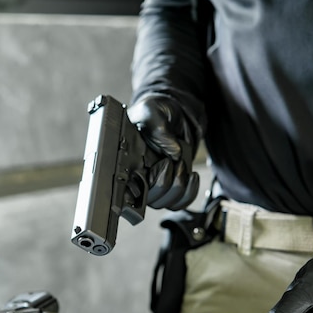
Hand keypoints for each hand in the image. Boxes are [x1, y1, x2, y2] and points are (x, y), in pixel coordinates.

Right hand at [127, 95, 199, 210]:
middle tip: (169, 162)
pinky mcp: (173, 184)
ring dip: (178, 186)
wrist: (174, 113)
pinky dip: (189, 192)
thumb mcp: (152, 111)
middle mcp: (139, 175)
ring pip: (165, 202)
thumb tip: (173, 153)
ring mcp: (156, 182)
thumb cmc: (156, 110)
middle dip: (163, 183)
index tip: (145, 183)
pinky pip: (180, 201)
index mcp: (125, 160)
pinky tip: (191, 176)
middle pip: (148, 200)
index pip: (121, 189)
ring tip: (181, 165)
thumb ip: (159, 129)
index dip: (130, 195)